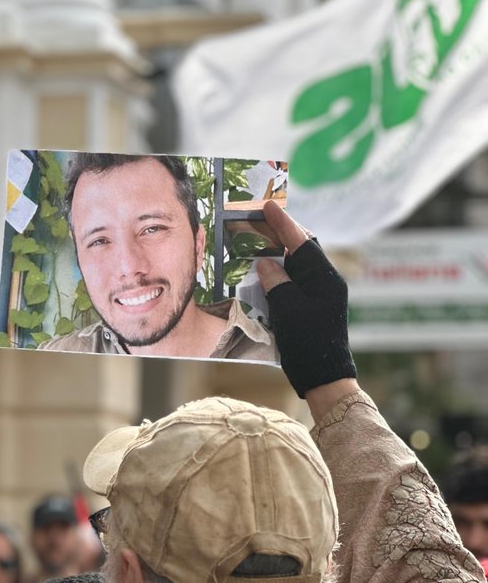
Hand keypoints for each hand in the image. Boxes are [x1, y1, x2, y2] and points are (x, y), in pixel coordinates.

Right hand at [257, 201, 357, 404]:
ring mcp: (321, 295)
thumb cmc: (309, 344)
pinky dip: (279, 274)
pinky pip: (295, 281)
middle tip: (260, 220)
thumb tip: (266, 263)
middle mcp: (326, 282)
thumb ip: (277, 282)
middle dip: (282, 234)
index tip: (268, 205)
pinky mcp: (313, 307)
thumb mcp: (289, 310)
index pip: (302, 243)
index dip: (283, 223)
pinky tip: (264, 273)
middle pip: (303, 249)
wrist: (324, 377)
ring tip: (257, 242)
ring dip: (278, 254)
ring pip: (298, 265)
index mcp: (326, 279)